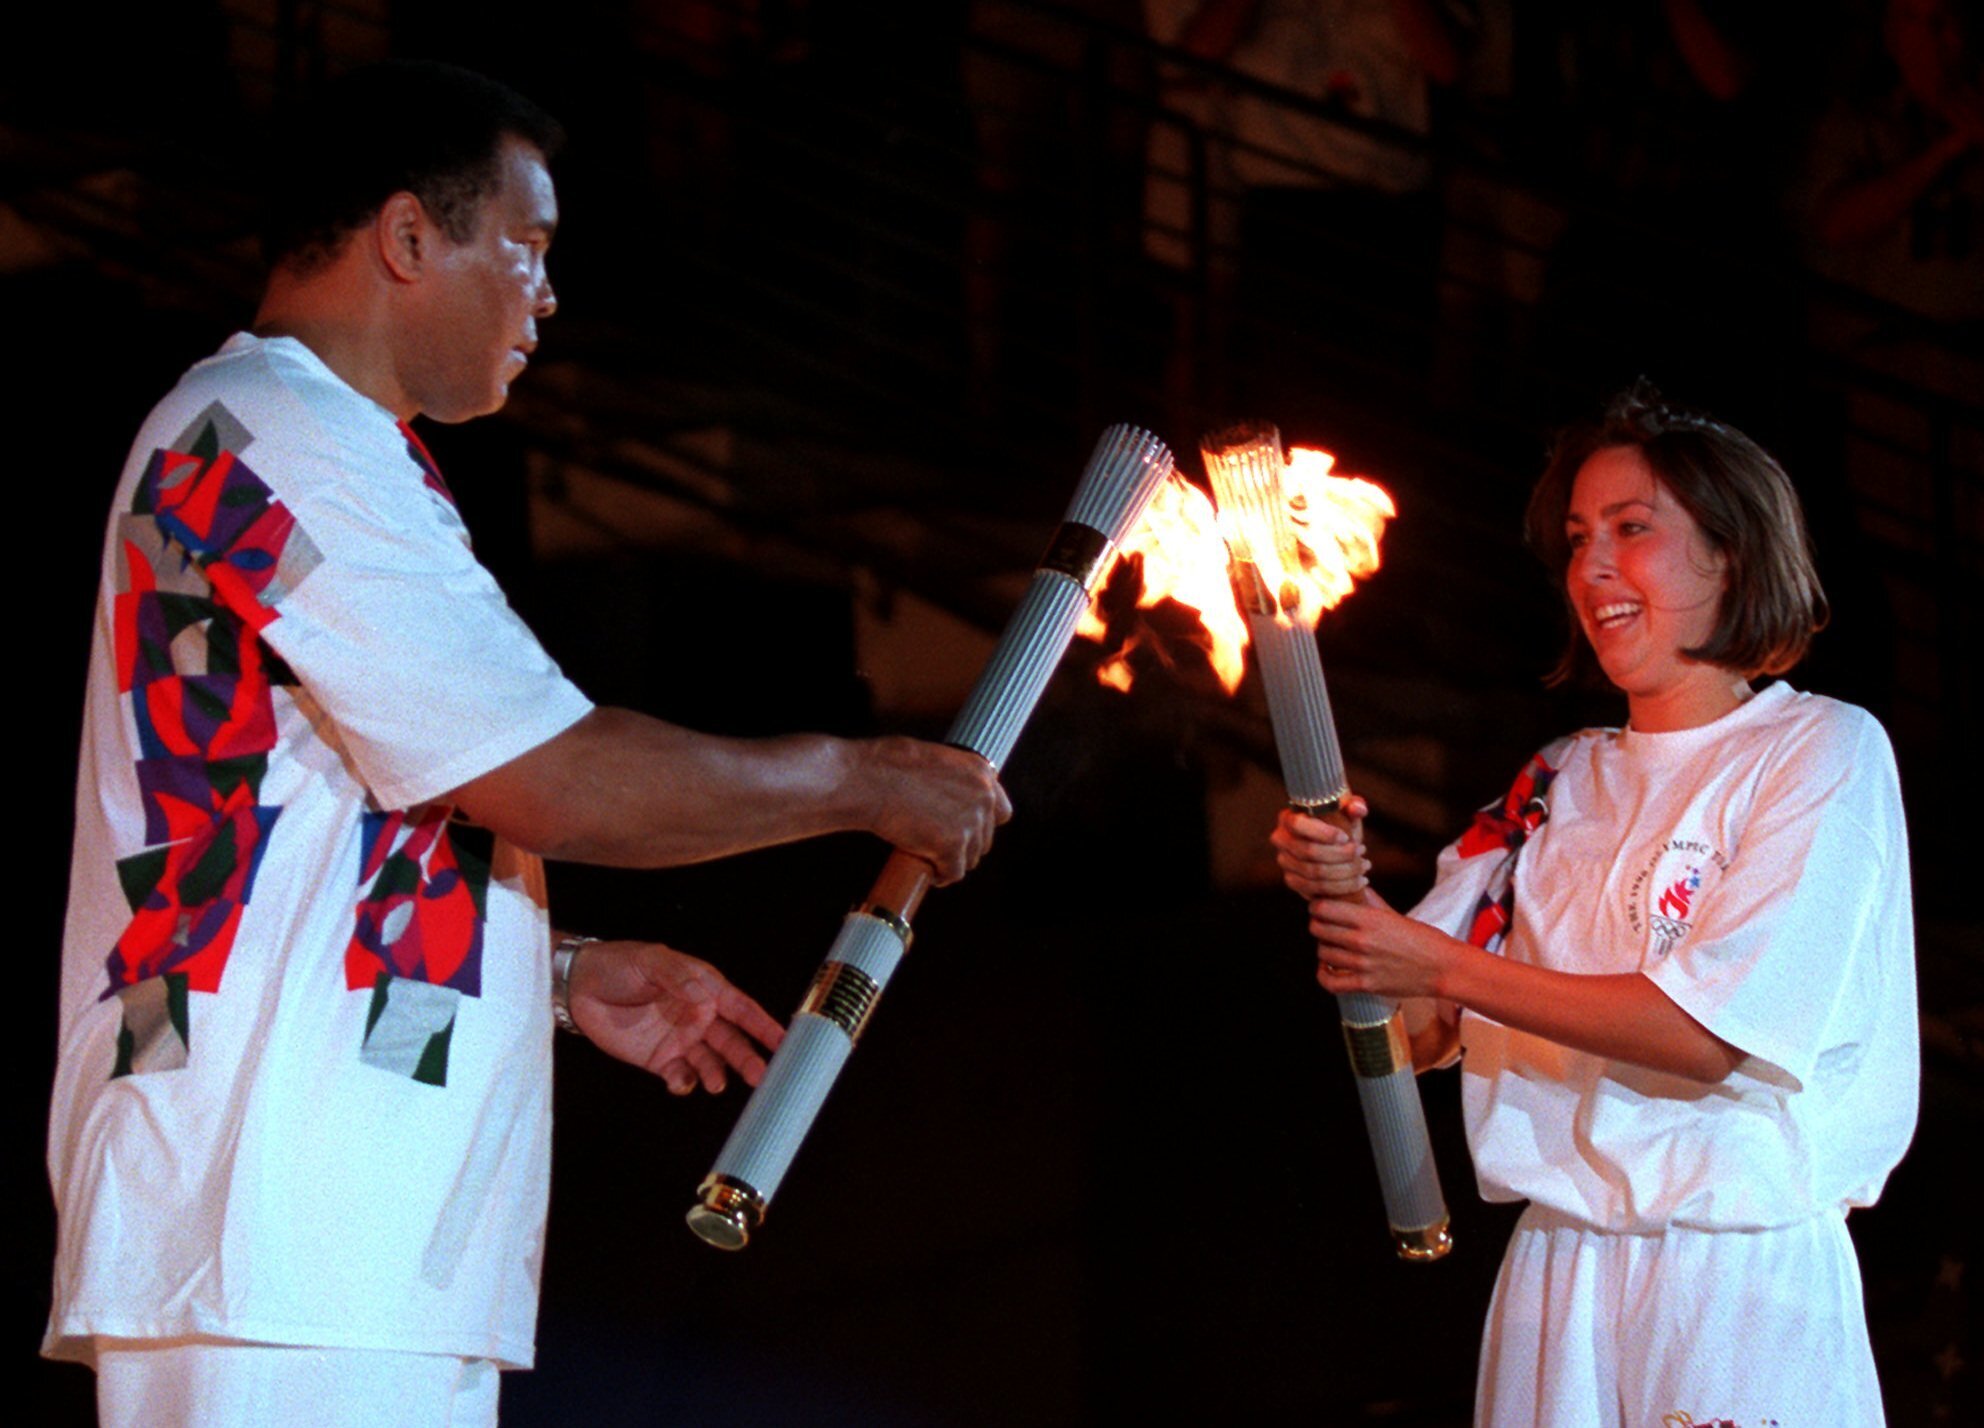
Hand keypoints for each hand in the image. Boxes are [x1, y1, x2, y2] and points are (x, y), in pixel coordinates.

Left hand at [566, 940, 783, 1093]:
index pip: (742, 1009)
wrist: (578, 987)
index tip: (786, 1041)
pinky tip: (681, 1083)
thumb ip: (679, 978)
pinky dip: (685, 1083)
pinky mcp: (660, 1060)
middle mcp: (699, 1017)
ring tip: (717, 1083)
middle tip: (761, 1075)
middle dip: (748, 1058)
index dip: (764, 1025)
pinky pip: (681, 1076)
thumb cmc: (619, 964)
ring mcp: (681, 1040)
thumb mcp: (651, 961)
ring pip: (711, 1062)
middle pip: (733, 1042)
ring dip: (718, 1074)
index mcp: (705, 989)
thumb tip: (705, 997)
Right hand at [855, 736, 1011, 884]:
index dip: (982, 823)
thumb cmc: (886, 765)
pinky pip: (953, 873)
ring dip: (952, 861)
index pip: (1000, 810)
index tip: (964, 829)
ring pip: (970, 857)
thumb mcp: (932, 759)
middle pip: (985, 837)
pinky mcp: (952, 846)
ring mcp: (969, 823)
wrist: (867, 780)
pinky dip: (941, 876)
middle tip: (940, 846)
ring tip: (931, 859)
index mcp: (980, 772)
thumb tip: (948, 796)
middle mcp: (983, 797)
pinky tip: (929, 873)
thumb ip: (951, 779)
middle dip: (964, 844)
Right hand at [1271, 794, 1369, 899]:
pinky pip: (1314, 889)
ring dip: (1344, 872)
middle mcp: (1281, 839)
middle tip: (1362, 851)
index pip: (1298, 825)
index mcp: (1289, 817)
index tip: (1346, 837)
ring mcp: (1284, 861)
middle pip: (1309, 851)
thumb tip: (1357, 809)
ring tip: (1364, 866)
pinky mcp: (1292, 880)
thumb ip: (1354, 805)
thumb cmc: (1340, 823)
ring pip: (1314, 873)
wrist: (1335, 846)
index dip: (1324, 833)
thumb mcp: (1347, 812)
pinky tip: (1357, 881)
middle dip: (1340, 854)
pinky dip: (1339, 887)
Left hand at [1308, 896, 1461, 1000]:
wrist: (1442, 968)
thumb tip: (1354, 886)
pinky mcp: (1365, 985)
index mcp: (1370, 919)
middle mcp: (1362, 941)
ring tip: (1332, 945)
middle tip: (1324, 925)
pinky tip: (1328, 967)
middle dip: (1318, 925)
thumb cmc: (1422, 939)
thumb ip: (1370, 903)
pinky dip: (1323, 974)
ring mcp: (1362, 964)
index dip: (1317, 907)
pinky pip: (1330, 981)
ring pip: (1322, 953)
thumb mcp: (1395, 915)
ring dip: (1323, 948)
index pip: (1323, 908)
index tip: (1320, 908)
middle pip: (1318, 929)